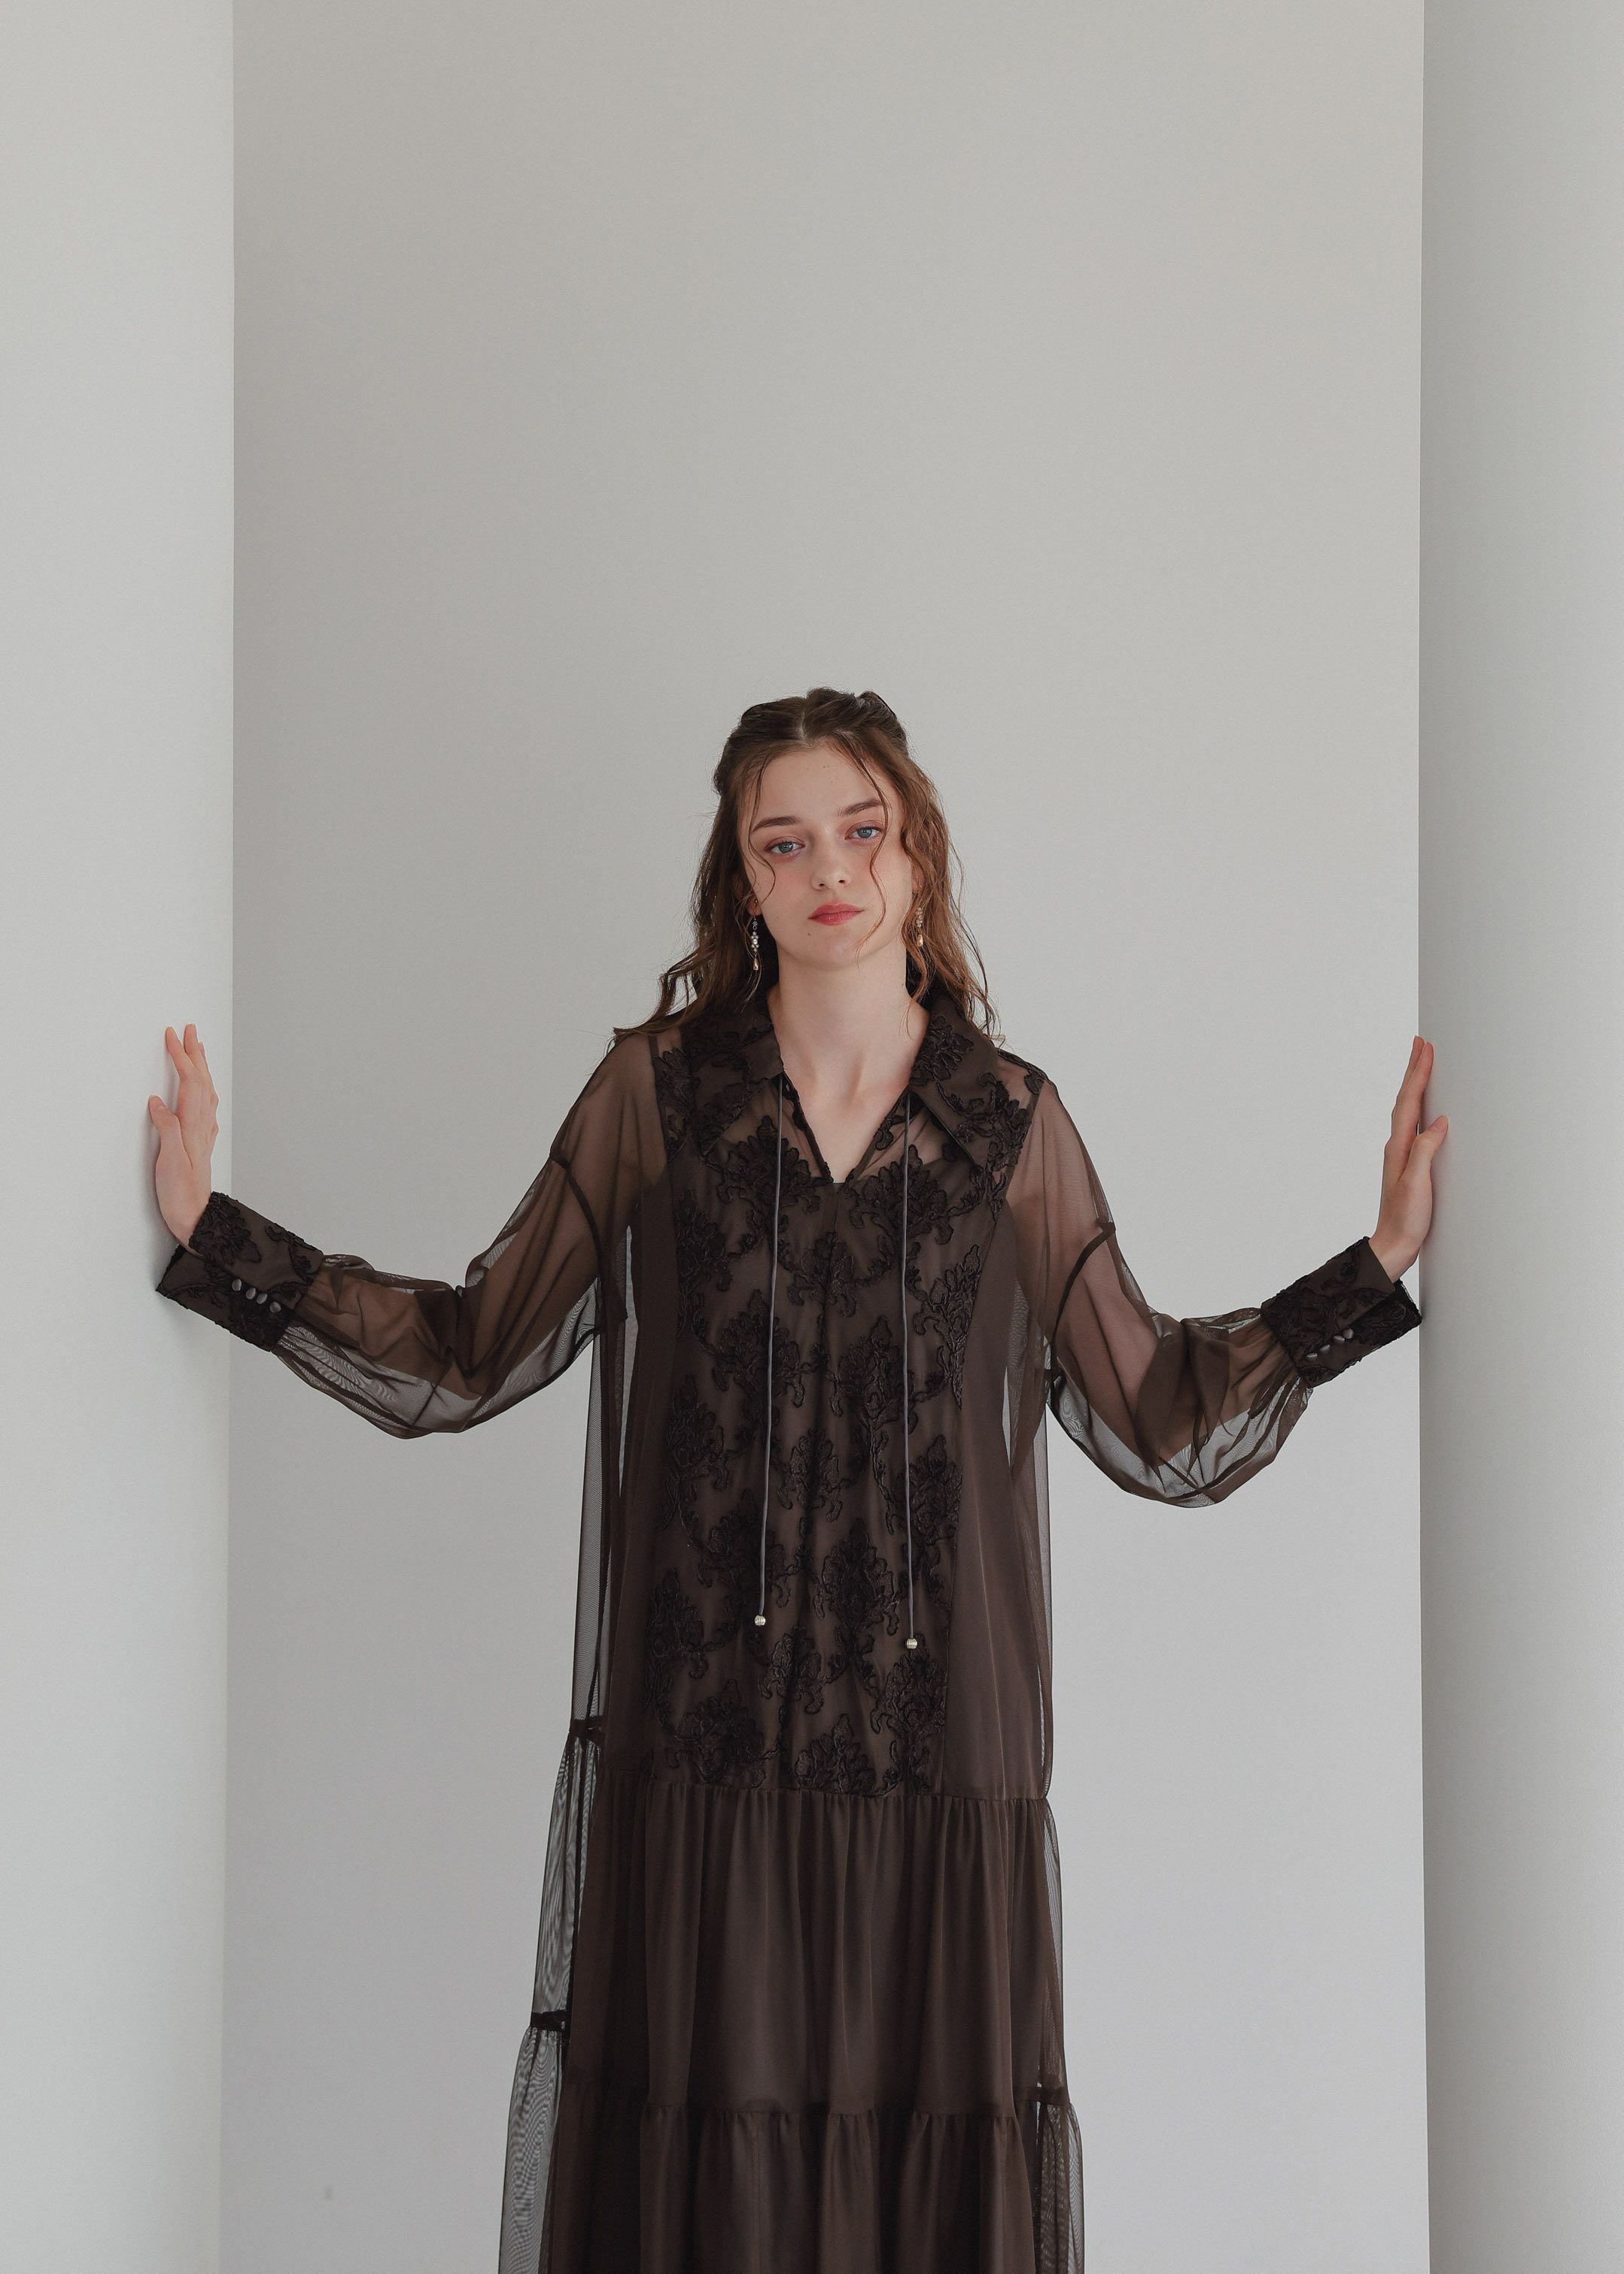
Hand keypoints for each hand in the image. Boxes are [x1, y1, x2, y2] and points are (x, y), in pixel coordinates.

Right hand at [148, 1023, 218, 1246]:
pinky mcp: (200, 1144)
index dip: (181, 1057)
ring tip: (198, 1050)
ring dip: (201, 1068)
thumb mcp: (168, 1161)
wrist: (196, 1218)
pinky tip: (202, 1091)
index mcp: (193, 1125)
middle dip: (195, 1053)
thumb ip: (166, 1129)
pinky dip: (202, 1089)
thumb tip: (157, 1102)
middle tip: (189, 1030)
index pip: (189, 1081)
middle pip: (201, 1081)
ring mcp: (203, 1134)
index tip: (172, 1035)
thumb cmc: (181, 1194)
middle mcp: (202, 1126)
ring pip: (206, 1091)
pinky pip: (205, 1106)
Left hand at [1370, 1034, 1445, 1280]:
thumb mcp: (1417, 1185)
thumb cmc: (1405, 1220)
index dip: (1418, 1073)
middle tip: (1421, 1044)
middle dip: (1414, 1070)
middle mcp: (1398, 1146)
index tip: (1425, 1048)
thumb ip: (1425, 1151)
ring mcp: (1403, 1155)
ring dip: (1416, 1085)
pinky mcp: (1410, 1165)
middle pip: (1406, 1099)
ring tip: (1423, 1065)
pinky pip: (1415, 1125)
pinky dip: (1421, 1107)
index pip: (1409, 1101)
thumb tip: (1439, 1121)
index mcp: (1399, 1147)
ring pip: (1410, 1109)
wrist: (1394, 1245)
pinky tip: (1427, 1109)